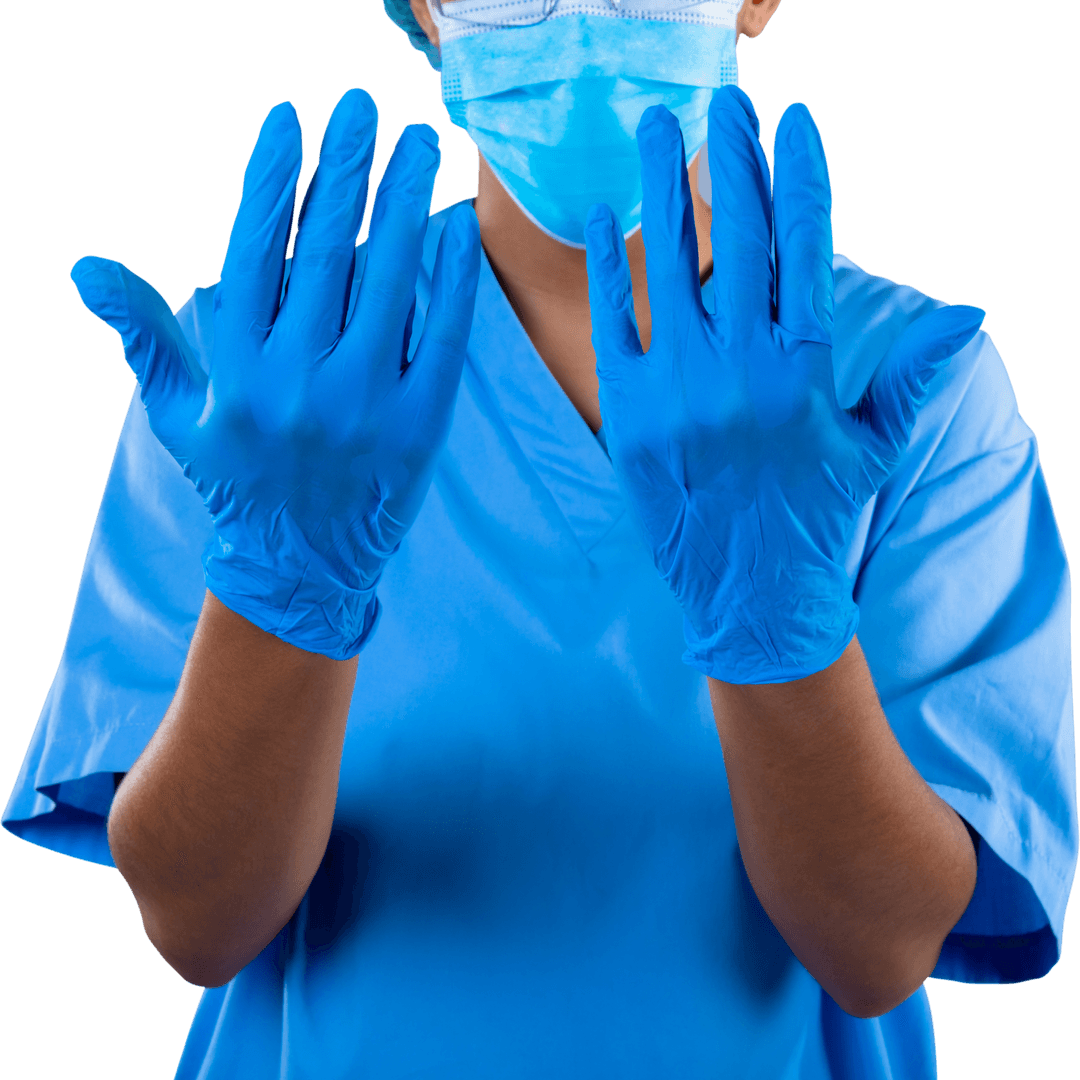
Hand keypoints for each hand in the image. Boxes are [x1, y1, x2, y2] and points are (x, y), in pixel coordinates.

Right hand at [71, 89, 480, 659]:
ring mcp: (363, 406)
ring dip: (403, 206)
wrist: (300, 566)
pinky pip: (440, 338)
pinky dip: (451, 279)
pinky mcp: (419, 427)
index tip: (289, 121)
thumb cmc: (238, 479)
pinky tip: (455, 227)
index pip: (255, 252)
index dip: (273, 180)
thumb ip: (146, 338)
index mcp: (238, 368)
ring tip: (418, 149)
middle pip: (325, 253)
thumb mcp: (178, 414)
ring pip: (388, 285)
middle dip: (344, 172)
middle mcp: (298, 381)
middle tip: (361, 111)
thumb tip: (89, 268)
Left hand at [584, 87, 983, 683]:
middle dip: (730, 161)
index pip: (804, 249)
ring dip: (661, 189)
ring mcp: (680, 392)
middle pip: (735, 239)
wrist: (749, 595)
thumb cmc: (814, 519)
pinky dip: (610, 269)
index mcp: (804, 371)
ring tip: (653, 127)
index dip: (798, 178)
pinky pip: (616, 326)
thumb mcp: (871, 448)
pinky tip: (606, 218)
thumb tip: (965, 313)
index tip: (793, 126)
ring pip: (669, 268)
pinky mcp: (631, 417)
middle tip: (720, 104)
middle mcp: (741, 371)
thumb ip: (910, 374)